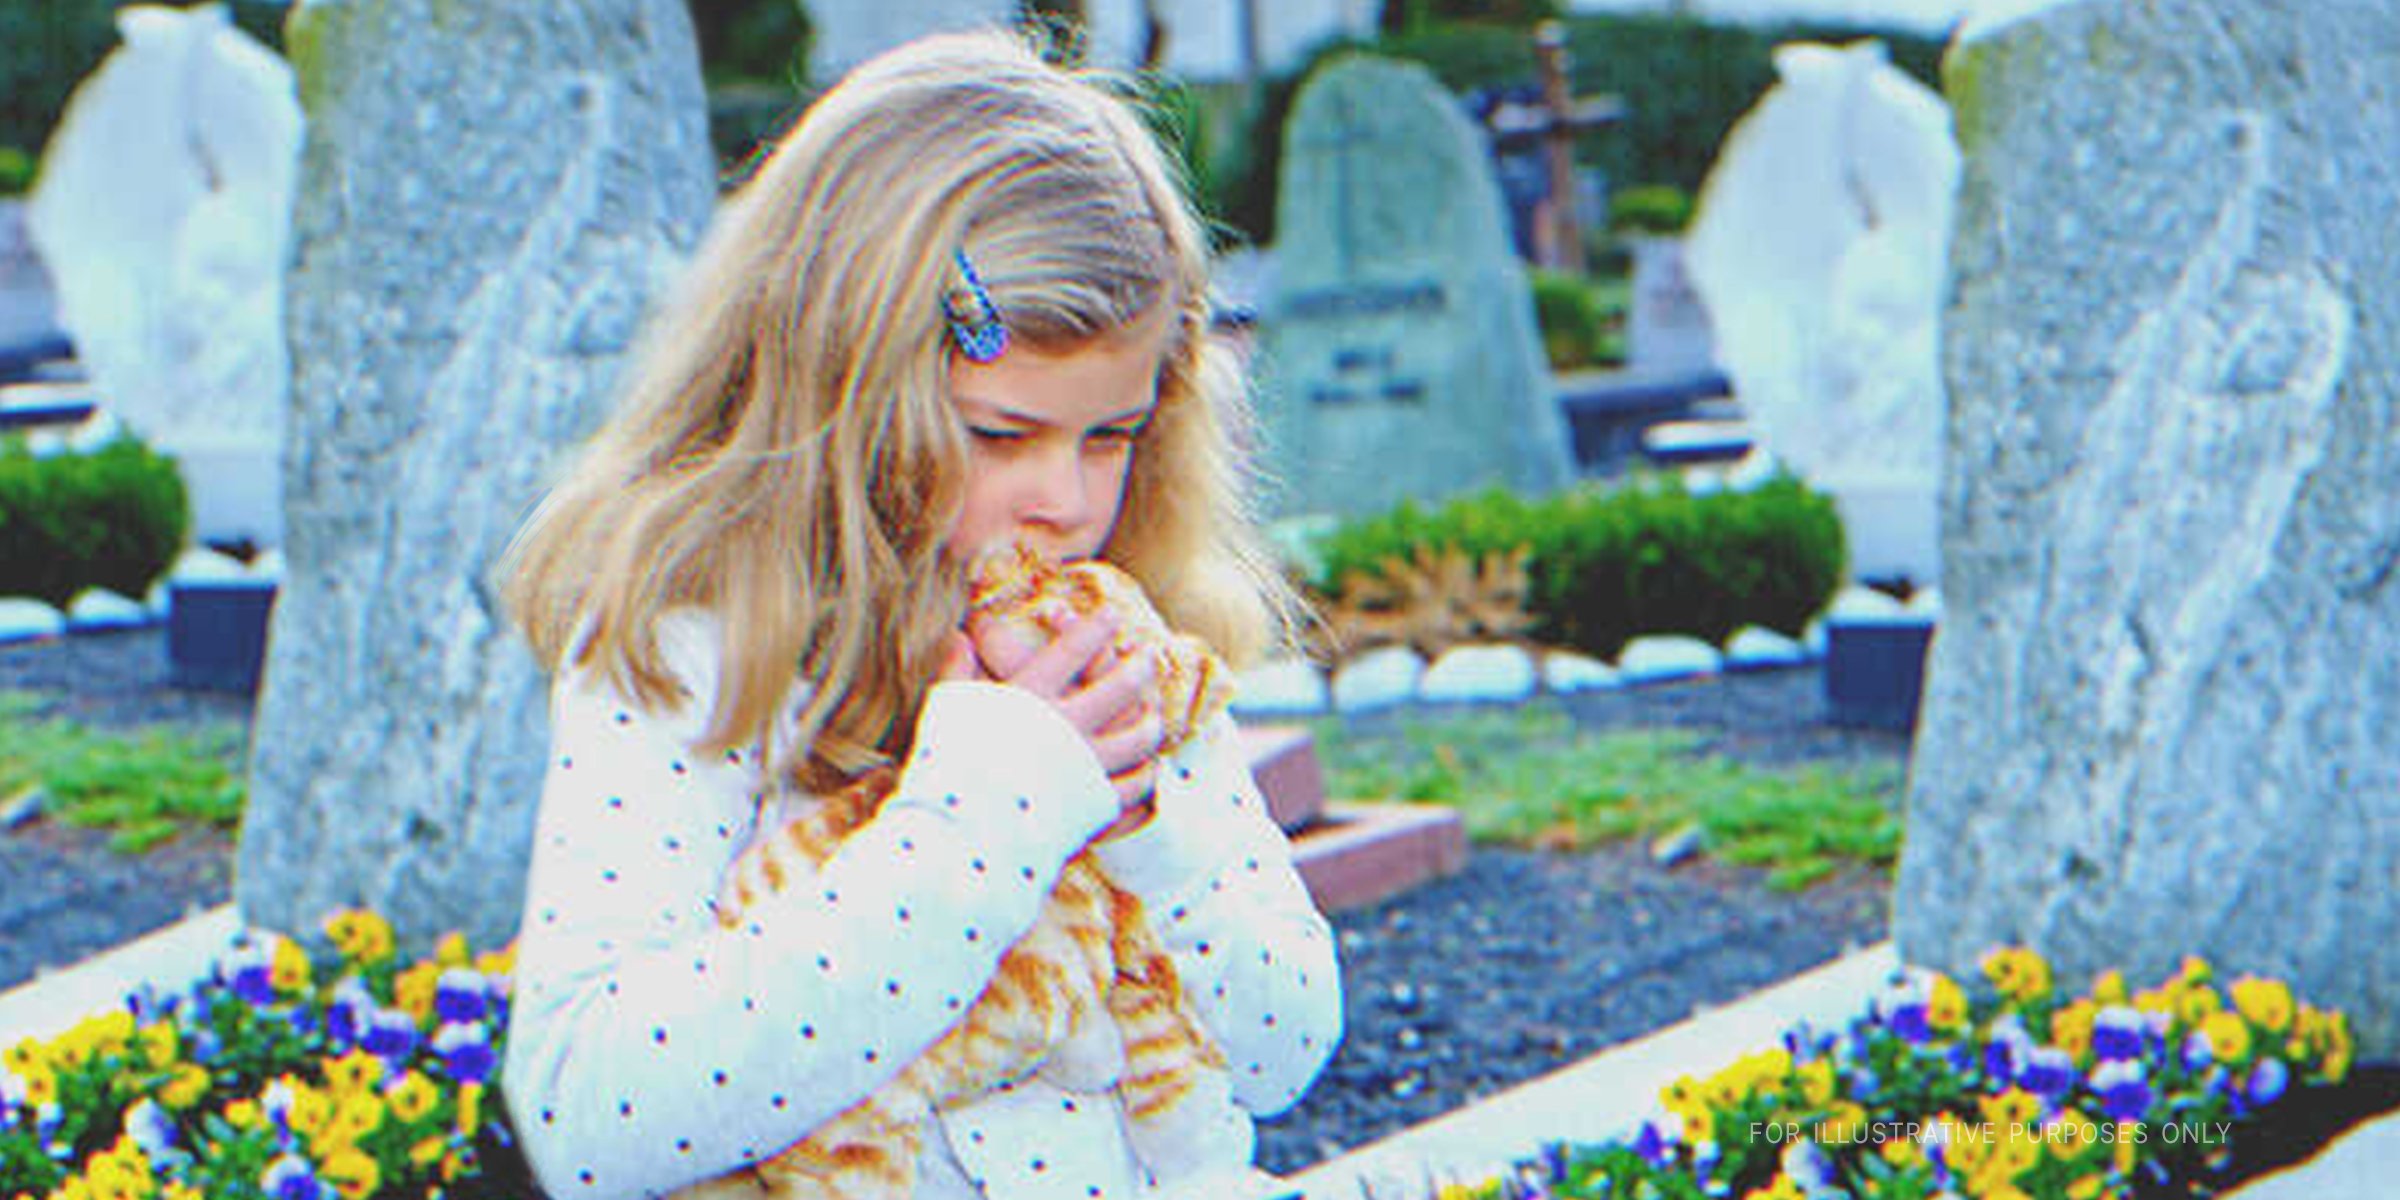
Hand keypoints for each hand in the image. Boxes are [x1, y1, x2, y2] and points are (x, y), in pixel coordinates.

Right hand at [965, 612, 1164, 818]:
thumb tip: (959, 637)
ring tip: (1153, 712)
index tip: (1111, 616)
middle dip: (1139, 667)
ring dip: (1149, 721)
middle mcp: (1065, 726)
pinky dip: (1144, 774)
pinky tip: (1148, 767)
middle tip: (1148, 657)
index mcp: (1029, 697)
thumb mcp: (945, 712)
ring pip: (1137, 737)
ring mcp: (1085, 766)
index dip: (1095, 628)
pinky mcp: (1093, 805)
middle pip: (1119, 687)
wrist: (956, 833)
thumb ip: (956, 672)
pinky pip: (1134, 786)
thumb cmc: (942, 769)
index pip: (1072, 650)